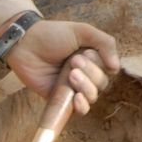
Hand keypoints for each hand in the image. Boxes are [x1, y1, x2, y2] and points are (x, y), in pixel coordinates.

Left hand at [3, 19, 121, 115]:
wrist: (25, 44)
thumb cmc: (52, 35)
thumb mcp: (82, 31)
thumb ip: (105, 43)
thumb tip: (116, 68)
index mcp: (92, 58)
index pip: (108, 70)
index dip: (100, 65)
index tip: (86, 54)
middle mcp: (85, 74)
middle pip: (101, 84)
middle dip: (90, 74)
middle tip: (73, 61)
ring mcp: (72, 87)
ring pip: (92, 96)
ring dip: (85, 87)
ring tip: (70, 75)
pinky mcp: (60, 98)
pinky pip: (78, 110)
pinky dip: (82, 107)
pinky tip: (77, 99)